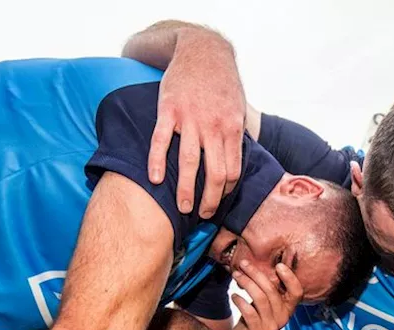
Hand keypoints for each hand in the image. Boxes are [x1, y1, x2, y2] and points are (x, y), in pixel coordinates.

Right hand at [147, 30, 244, 218]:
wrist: (202, 50)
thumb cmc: (221, 82)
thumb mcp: (238, 106)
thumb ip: (235, 134)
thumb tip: (235, 161)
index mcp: (232, 128)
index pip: (232, 170)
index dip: (225, 191)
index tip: (218, 202)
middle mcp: (213, 126)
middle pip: (214, 173)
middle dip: (210, 200)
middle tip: (203, 215)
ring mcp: (190, 118)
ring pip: (189, 163)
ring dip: (186, 190)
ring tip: (183, 208)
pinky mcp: (168, 109)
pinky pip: (161, 141)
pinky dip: (157, 162)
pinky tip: (155, 180)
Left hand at [229, 261, 302, 329]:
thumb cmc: (255, 316)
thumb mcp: (265, 301)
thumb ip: (268, 286)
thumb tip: (263, 262)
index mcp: (288, 308)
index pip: (297, 292)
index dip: (290, 278)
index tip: (279, 266)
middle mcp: (283, 317)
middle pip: (271, 290)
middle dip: (256, 274)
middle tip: (243, 264)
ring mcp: (271, 327)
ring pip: (260, 299)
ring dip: (246, 283)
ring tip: (236, 275)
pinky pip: (249, 312)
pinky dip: (240, 301)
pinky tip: (234, 296)